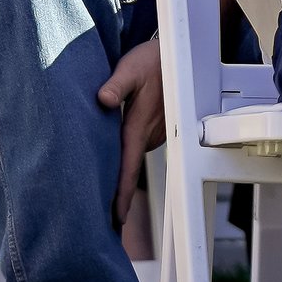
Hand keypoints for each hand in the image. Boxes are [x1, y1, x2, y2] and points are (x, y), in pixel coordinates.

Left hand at [97, 39, 164, 229]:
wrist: (181, 54)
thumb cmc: (153, 60)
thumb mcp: (131, 67)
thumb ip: (116, 84)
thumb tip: (104, 99)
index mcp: (139, 126)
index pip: (127, 167)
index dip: (121, 195)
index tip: (116, 220)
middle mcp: (148, 135)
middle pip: (127, 171)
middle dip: (117, 197)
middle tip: (104, 227)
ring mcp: (154, 133)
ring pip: (131, 160)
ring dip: (119, 179)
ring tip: (100, 204)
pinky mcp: (154, 128)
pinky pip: (135, 149)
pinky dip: (124, 161)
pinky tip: (111, 168)